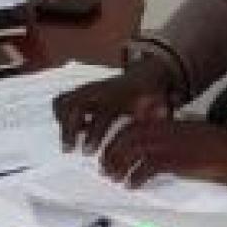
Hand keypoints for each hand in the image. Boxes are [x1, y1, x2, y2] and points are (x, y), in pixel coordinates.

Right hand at [53, 59, 173, 152]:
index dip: (93, 135)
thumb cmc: (151, 95)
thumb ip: (160, 116)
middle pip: (74, 108)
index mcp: (119, 98)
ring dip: (64, 123)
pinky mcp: (82, 90)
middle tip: (69, 149)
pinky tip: (72, 128)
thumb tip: (164, 126)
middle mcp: (100, 92)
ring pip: (65, 102)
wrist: (145, 75)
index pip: (100, 117)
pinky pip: (63, 99)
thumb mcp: (159, 106)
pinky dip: (62, 114)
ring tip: (69, 142)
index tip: (88, 151)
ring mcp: (89, 89)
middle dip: (69, 130)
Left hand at [98, 120, 226, 186]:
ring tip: (115, 178)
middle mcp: (163, 130)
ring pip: (132, 153)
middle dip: (112, 154)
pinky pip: (145, 169)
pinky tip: (133, 185)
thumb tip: (157, 143)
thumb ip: (171, 133)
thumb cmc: (217, 142)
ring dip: (120, 167)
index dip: (117, 139)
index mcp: (166, 122)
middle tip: (106, 168)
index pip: (132, 126)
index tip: (109, 151)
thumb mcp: (190, 131)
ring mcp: (167, 144)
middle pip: (127, 139)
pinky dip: (136, 178)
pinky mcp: (172, 160)